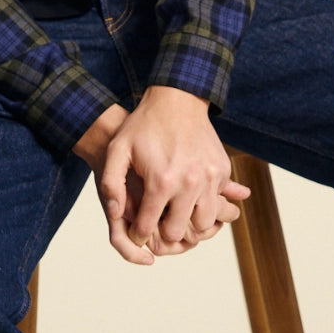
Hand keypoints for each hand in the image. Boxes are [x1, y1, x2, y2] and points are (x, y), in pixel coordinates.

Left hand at [78, 87, 248, 264]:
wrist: (177, 99)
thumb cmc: (144, 125)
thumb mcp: (117, 149)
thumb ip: (111, 183)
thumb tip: (115, 214)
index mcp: (161, 182)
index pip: (148, 227)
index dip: (138, 233)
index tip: (136, 230)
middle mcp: (189, 184)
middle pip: (179, 233)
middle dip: (165, 232)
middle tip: (157, 222)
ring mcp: (210, 178)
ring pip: (204, 224)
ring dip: (190, 222)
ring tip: (176, 211)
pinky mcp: (222, 171)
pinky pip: (218, 202)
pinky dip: (205, 204)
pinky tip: (190, 194)